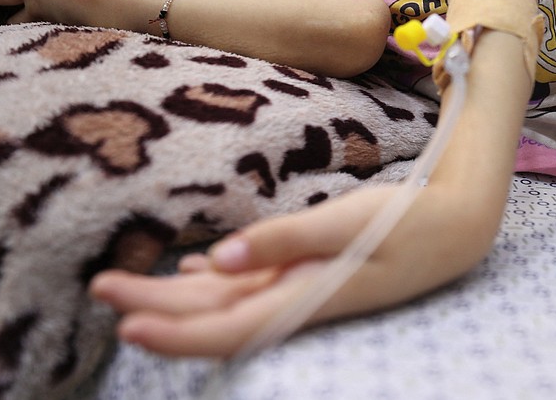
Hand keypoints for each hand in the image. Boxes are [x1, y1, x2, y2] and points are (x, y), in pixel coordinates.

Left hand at [89, 184, 493, 356]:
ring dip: (175, 295)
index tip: (124, 324)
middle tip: (99, 287)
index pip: (227, 327)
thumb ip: (287, 240)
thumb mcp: (351, 223)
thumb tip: (219, 260)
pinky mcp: (310, 271)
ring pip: (227, 300)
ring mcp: (302, 287)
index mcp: (305, 296)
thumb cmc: (409, 222)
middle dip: (156, 307)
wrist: (456, 226)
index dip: (175, 332)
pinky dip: (217, 279)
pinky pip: (252, 284)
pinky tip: (193, 269)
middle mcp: (296, 299)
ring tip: (123, 281)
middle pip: (213, 315)